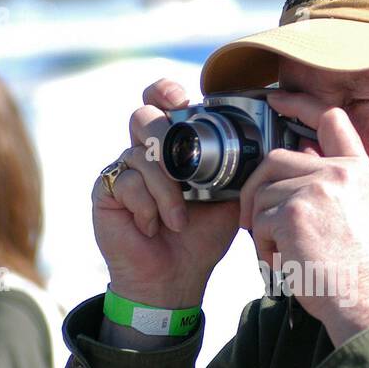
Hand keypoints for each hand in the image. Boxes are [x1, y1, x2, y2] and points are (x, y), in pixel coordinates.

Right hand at [93, 79, 239, 308]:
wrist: (176, 277)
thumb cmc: (201, 237)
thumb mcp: (229, 197)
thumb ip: (238, 166)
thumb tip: (263, 141)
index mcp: (173, 146)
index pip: (160, 100)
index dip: (165, 91)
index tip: (180, 100)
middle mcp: (145, 152)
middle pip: (143, 116)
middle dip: (165, 138)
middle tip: (182, 171)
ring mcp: (122, 170)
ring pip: (139, 154)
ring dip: (165, 190)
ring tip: (178, 220)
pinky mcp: (105, 192)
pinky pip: (126, 182)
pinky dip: (147, 207)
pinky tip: (153, 227)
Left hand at [238, 91, 368, 346]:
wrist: (368, 303)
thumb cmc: (360, 273)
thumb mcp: (357, 216)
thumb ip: (330, 186)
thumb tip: (295, 164)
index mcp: (359, 172)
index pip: (331, 119)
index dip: (300, 104)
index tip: (276, 100)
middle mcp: (340, 172)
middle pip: (276, 158)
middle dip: (258, 189)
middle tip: (258, 222)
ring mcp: (317, 188)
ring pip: (263, 193)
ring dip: (262, 227)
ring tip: (281, 253)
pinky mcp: (294, 212)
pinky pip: (259, 222)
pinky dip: (263, 248)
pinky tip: (284, 264)